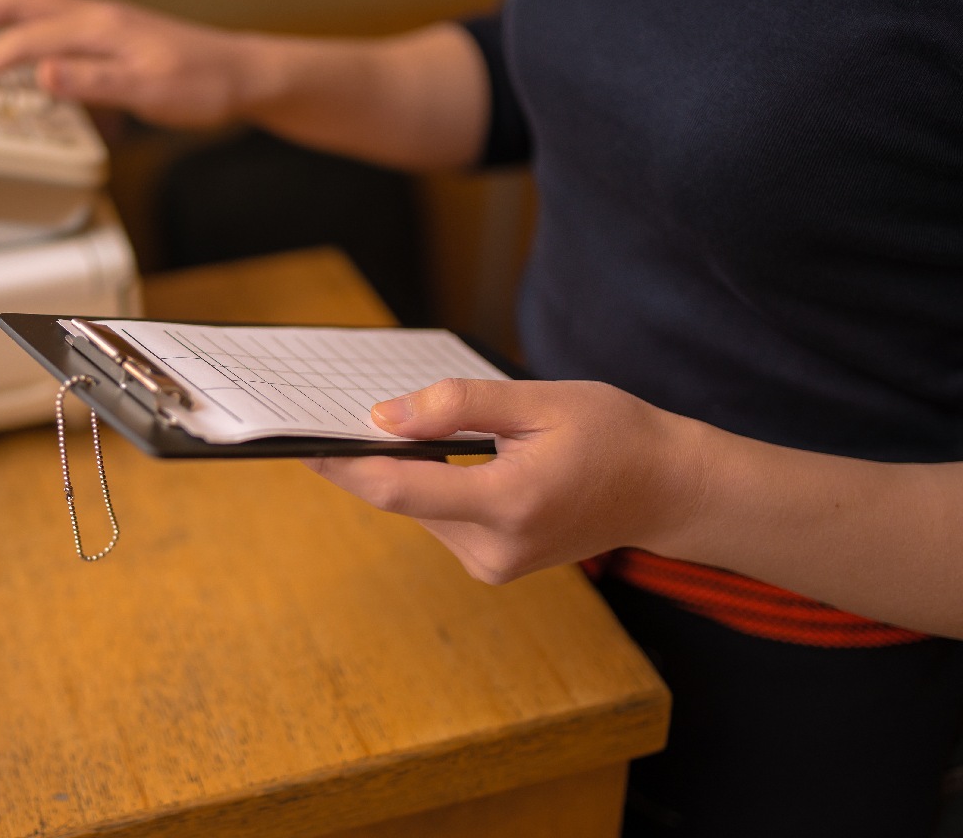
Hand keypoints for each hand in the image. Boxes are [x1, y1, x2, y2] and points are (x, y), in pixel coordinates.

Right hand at [0, 0, 256, 126]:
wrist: (242, 74)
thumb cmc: (203, 86)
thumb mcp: (149, 93)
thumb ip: (93, 84)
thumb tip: (42, 75)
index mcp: (99, 30)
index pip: (25, 44)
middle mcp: (97, 16)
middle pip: (18, 6)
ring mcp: (104, 18)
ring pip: (33, 0)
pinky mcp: (113, 28)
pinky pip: (55, 7)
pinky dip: (25, 4)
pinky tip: (18, 2)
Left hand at [304, 378, 703, 583]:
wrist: (665, 490)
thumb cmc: (613, 434)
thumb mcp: (539, 400)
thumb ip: (457, 407)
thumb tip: (383, 416)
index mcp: (508, 504)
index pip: (398, 489)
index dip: (343, 462)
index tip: (300, 439)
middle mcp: (494, 548)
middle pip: (402, 499)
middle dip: (368, 456)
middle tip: (336, 410)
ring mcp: (493, 564)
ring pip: (417, 508)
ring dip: (402, 470)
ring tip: (399, 423)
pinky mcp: (493, 565)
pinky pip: (440, 518)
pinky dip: (429, 486)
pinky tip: (439, 455)